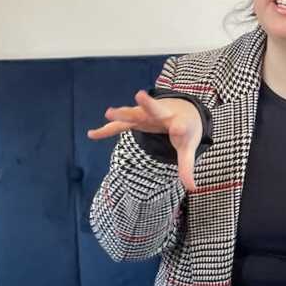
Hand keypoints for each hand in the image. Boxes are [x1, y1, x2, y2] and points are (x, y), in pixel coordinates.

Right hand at [87, 91, 203, 192]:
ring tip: (108, 112)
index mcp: (179, 122)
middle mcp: (162, 114)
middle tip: (140, 95)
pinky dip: (107, 129)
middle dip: (148, 104)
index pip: (180, 126)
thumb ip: (187, 167)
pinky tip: (92, 135)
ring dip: (122, 113)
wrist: (182, 109)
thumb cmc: (185, 130)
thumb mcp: (188, 147)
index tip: (179, 129)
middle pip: (155, 110)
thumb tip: (193, 189)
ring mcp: (147, 114)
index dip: (180, 128)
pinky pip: (120, 125)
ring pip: (134, 113)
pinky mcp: (136, 117)